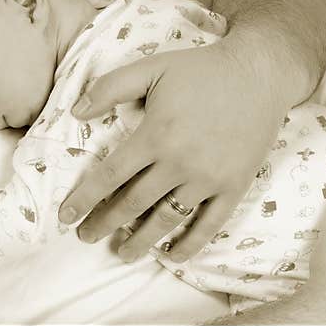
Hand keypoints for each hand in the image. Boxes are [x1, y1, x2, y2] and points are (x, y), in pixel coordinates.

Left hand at [58, 42, 288, 262]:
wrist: (259, 73)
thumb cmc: (200, 70)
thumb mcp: (150, 69)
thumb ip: (109, 88)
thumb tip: (75, 111)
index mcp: (156, 135)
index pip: (111, 175)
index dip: (86, 198)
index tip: (66, 216)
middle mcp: (180, 162)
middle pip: (133, 203)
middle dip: (105, 223)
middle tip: (85, 236)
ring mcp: (209, 178)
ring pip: (167, 219)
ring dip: (142, 241)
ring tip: (122, 254)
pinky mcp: (235, 186)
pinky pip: (210, 224)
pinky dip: (190, 244)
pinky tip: (172, 256)